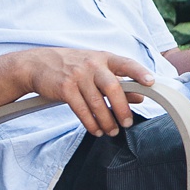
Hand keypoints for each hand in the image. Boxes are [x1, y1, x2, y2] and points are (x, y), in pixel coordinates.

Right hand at [23, 48, 155, 136]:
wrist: (38, 64)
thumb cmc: (73, 66)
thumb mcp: (97, 69)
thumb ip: (119, 82)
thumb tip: (140, 97)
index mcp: (104, 58)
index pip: (126, 64)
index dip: (140, 73)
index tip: (151, 82)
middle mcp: (92, 64)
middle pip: (113, 88)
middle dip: (122, 109)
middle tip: (127, 123)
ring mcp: (78, 75)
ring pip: (97, 103)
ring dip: (107, 121)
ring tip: (112, 131)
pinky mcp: (65, 88)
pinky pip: (81, 110)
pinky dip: (91, 123)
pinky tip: (96, 130)